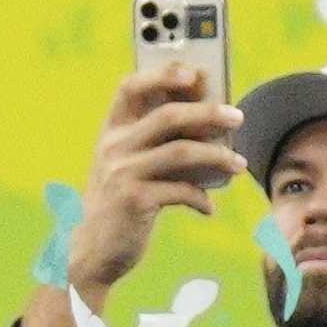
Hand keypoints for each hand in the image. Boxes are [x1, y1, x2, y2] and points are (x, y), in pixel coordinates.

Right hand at [68, 65, 246, 303]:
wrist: (89, 253)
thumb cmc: (117, 206)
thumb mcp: (127, 168)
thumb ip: (157, 144)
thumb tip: (210, 124)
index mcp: (110, 133)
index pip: (130, 88)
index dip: (162, 74)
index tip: (196, 73)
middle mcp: (113, 148)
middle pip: (168, 115)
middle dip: (209, 112)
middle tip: (237, 116)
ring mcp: (122, 173)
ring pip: (182, 150)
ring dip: (218, 155)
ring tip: (237, 165)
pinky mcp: (135, 201)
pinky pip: (181, 190)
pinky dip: (201, 198)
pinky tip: (208, 207)